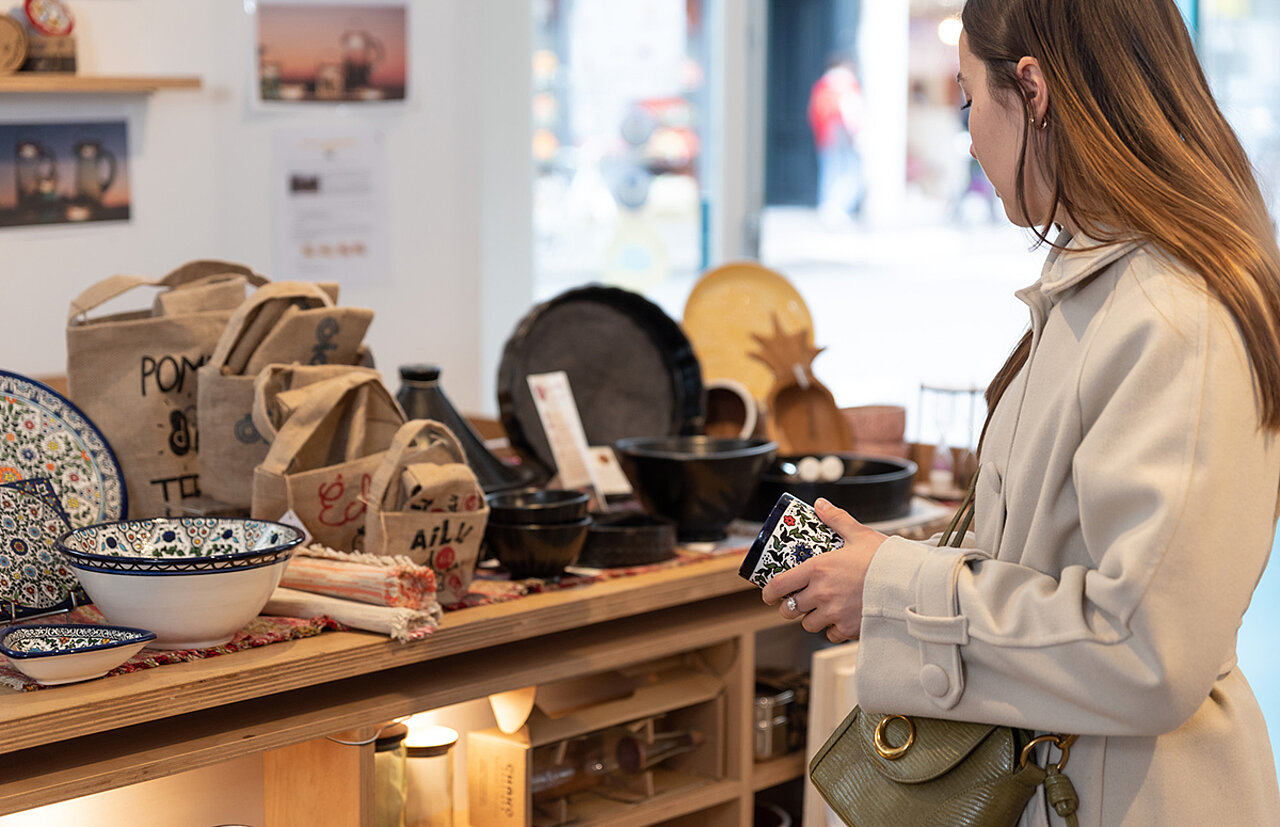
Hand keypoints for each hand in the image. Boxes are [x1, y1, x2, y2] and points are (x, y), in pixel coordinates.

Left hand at [759, 498, 887, 642]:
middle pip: (789, 610)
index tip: (768, 594)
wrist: (909, 582)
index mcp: (817, 568)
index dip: (768, 592)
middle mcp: (821, 593)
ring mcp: (833, 612)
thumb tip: (820, 505)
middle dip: (789, 606)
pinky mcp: (848, 628)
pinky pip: (830, 635)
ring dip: (810, 618)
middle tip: (797, 601)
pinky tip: (839, 619)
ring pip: (808, 624)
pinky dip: (831, 629)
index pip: (779, 585)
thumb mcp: (858, 534)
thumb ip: (836, 519)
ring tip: (820, 609)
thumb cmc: (885, 557)